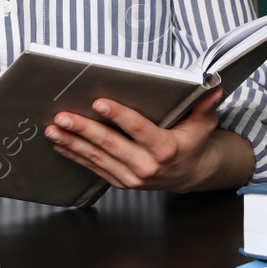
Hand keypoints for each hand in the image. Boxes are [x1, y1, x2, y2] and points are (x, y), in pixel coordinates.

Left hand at [44, 86, 241, 192]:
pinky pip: (94, 169)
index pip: (138, 129)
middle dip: (83, 129)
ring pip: (97, 158)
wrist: (192, 175)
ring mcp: (132, 177)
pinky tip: (60, 144)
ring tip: (53, 129)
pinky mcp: (121, 182)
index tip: (99, 102)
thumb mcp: (204, 124)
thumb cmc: (194, 143)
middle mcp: (147, 166)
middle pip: (110, 145)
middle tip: (63, 116)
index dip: (118, 115)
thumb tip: (212, 85)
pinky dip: (75, 156)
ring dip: (72, 142)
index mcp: (166, 149)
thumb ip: (204, 105)